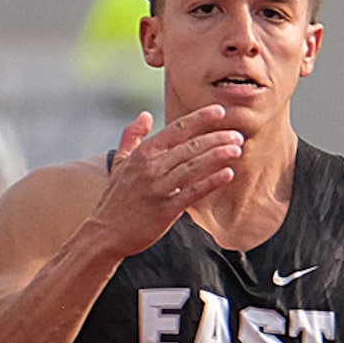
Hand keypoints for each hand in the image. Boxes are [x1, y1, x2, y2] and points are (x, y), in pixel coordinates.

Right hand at [91, 108, 243, 256]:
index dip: (199, 119)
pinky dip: (211, 182)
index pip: (176, 130)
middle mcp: (151, 167)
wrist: (106, 231)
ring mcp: (159, 188)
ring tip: (237, 148)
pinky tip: (228, 174)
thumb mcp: (119, 162)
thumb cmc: (116, 197)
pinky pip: (193, 192)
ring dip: (217, 156)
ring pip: (193, 166)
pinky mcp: (166, 209)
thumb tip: (145, 115)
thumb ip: (132, 136)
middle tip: (237, 134)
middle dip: (216, 138)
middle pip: (189, 147)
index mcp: (143, 153)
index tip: (220, 111)